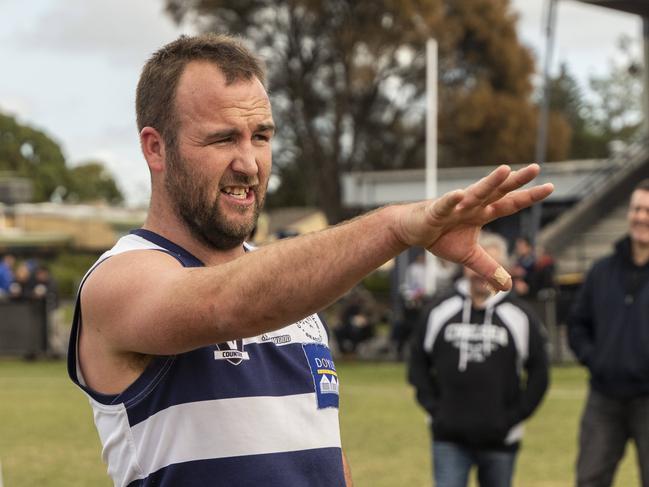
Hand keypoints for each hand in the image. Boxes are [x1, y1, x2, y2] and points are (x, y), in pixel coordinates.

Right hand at [395, 164, 552, 290]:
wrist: (412, 230)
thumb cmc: (441, 237)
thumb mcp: (468, 257)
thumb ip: (489, 269)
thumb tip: (507, 287)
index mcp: (482, 214)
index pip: (509, 204)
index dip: (528, 197)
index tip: (550, 187)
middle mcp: (472, 206)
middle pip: (498, 192)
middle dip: (516, 181)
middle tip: (536, 168)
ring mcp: (455, 207)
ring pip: (475, 193)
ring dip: (489, 183)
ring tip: (504, 170)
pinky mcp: (435, 212)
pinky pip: (445, 205)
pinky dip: (452, 200)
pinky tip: (460, 194)